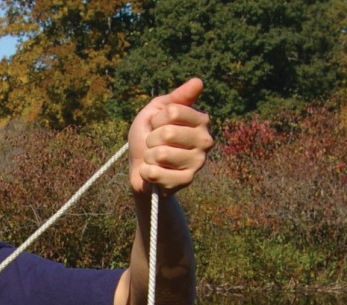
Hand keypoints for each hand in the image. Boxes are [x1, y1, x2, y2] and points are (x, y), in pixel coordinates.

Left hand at [128, 78, 212, 195]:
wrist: (141, 170)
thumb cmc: (149, 137)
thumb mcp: (157, 111)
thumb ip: (176, 97)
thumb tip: (198, 81)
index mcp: (201, 120)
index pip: (172, 111)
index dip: (157, 119)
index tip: (157, 125)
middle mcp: (205, 140)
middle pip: (167, 133)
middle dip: (151, 139)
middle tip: (154, 145)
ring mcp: (198, 162)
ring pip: (161, 154)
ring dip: (149, 157)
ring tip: (154, 159)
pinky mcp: (187, 181)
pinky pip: (156, 173)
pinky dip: (146, 172)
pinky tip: (152, 173)